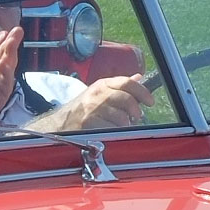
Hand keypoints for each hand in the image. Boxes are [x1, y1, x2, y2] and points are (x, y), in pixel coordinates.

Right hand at [29, 73, 151, 134]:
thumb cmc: (82, 109)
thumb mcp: (99, 92)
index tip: (150, 102)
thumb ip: (119, 86)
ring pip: (121, 116)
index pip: (127, 83)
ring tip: (122, 125)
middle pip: (126, 99)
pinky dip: (116, 132)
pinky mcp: (89, 123)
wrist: (59, 123)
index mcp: (102, 84)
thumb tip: (139, 77)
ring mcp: (92, 109)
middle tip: (137, 117)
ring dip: (126, 124)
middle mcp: (97, 94)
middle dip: (136, 110)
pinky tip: (112, 131)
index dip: (142, 92)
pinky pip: (111, 128)